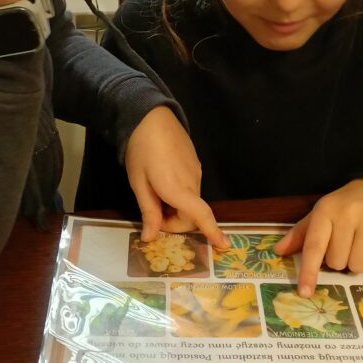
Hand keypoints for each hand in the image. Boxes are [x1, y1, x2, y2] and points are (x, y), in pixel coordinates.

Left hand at [124, 107, 228, 248]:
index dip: (212, 231)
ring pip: (191, 201)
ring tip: (155, 194)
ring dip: (176, 207)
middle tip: (153, 216)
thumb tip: (151, 238)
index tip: (223, 245)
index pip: (200, 214)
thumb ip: (148, 211)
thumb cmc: (140, 151)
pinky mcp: (195, 163)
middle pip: (191, 214)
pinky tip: (163, 181)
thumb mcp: (139, 183)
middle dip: (175, 222)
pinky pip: (191, 187)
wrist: (150, 117)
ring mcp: (196, 171)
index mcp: (178, 188)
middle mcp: (193, 181)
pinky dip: (180, 194)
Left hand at [275, 179, 362, 296]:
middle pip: (337, 262)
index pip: (314, 246)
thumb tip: (279, 250)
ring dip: (357, 264)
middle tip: (345, 245)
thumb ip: (300, 234)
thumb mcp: (320, 215)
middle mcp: (348, 214)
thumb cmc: (343, 207)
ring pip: (358, 266)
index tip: (304, 292)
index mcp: (325, 210)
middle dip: (339, 261)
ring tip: (359, 246)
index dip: (308, 271)